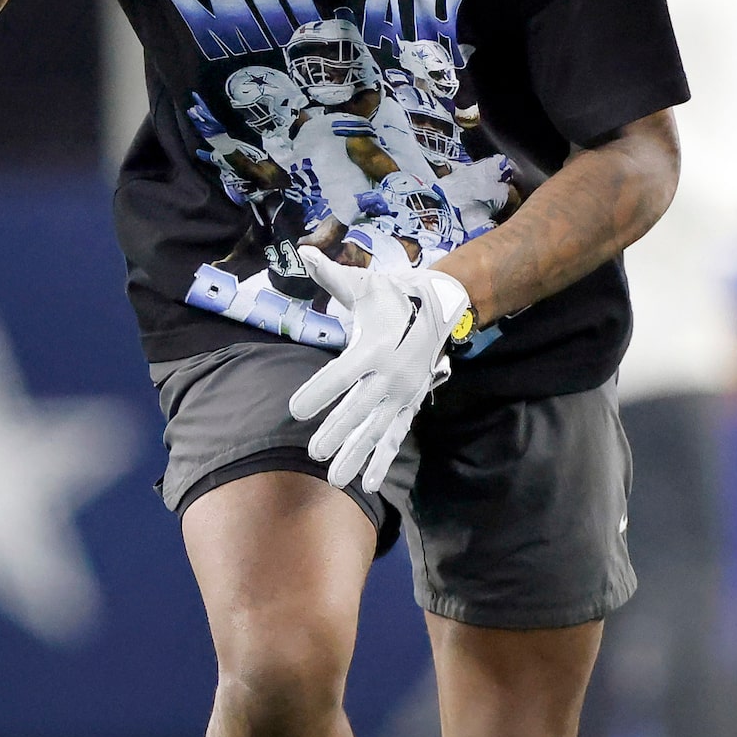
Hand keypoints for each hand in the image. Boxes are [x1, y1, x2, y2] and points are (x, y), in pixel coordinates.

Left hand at [287, 248, 471, 494]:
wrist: (441, 308)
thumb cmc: (393, 295)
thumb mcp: (363, 282)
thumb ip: (331, 274)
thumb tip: (302, 252)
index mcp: (375, 347)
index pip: (343, 374)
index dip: (320, 391)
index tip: (296, 410)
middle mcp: (391, 375)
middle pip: (360, 408)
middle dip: (338, 431)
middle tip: (315, 452)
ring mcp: (402, 394)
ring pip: (377, 430)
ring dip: (357, 455)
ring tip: (335, 480)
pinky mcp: (409, 404)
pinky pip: (395, 436)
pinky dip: (382, 459)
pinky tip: (367, 483)